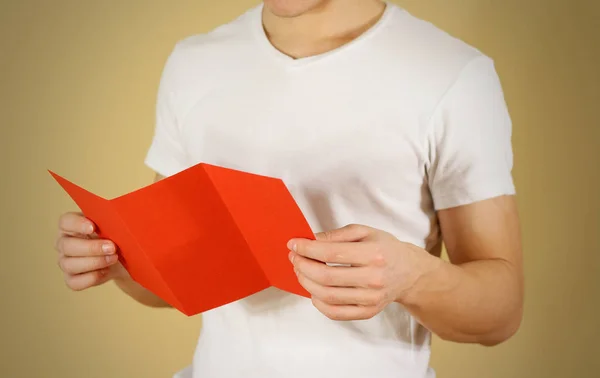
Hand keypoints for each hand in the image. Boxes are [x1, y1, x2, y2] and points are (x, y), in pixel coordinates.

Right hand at [55, 212, 127, 290]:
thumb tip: (121, 217)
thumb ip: (112, 220)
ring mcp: (65, 261)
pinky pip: (74, 282)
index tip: (93, 227)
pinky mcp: (71, 278)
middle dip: (91, 248)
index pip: (65, 221)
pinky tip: (106, 272)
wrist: (123, 259)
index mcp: (71, 225)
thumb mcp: (115, 226)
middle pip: (67, 245)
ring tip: (113, 258)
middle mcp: (64, 243)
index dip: (76, 224)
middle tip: (112, 247)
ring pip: (69, 264)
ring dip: (94, 262)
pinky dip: (91, 278)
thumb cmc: (116, 237)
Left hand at [287, 224, 437, 320]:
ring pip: (328, 296)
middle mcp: (374, 278)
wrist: (409, 272)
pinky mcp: (368, 312)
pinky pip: (335, 313)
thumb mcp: (364, 232)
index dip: (307, 249)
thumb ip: (336, 235)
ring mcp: (371, 299)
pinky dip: (318, 303)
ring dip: (307, 283)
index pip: (331, 253)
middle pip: (326, 277)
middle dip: (303, 266)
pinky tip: (313, 290)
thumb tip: (310, 240)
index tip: (293, 244)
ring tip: (300, 271)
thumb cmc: (385, 249)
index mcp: (374, 254)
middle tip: (293, 258)